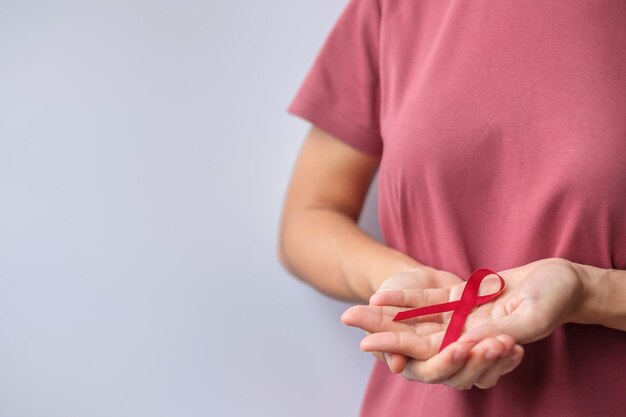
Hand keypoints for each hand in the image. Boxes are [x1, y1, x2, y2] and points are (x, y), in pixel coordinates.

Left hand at [344, 258, 582, 387]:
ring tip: (352, 313)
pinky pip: (426, 301)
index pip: (431, 356)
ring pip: (414, 321)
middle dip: (381, 332)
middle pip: (414, 341)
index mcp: (478, 349)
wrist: (562, 281)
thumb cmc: (554, 299)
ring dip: (384, 317)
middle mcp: (463, 338)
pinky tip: (379, 295)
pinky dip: (404, 298)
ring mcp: (458, 318)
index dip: (399, 349)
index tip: (368, 342)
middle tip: (347, 320)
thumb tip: (460, 343)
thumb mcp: (528, 316)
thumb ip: (496, 332)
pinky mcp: (458, 299)